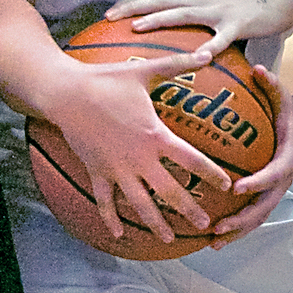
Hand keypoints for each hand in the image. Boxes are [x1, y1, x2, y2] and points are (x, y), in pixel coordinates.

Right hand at [40, 48, 229, 244]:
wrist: (67, 94)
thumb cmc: (107, 80)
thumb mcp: (146, 71)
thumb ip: (179, 64)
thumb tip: (209, 52)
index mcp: (155, 136)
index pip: (191, 159)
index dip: (211, 174)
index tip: (226, 186)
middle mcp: (139, 158)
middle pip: (170, 191)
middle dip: (189, 210)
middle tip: (205, 225)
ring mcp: (116, 169)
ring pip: (140, 204)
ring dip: (156, 223)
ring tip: (170, 239)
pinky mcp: (97, 172)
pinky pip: (105, 201)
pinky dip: (111, 219)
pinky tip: (119, 234)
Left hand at [107, 0, 292, 59]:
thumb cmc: (248, 3)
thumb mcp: (216, 3)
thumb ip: (197, 12)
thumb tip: (177, 27)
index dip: (131, 2)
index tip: (109, 12)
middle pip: (160, 0)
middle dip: (132, 7)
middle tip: (108, 17)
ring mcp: (218, 10)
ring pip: (182, 13)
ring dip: (158, 19)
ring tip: (138, 28)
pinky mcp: (237, 24)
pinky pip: (221, 38)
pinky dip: (209, 47)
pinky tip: (198, 59)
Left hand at [211, 66, 292, 244]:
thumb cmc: (285, 108)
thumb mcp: (281, 93)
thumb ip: (270, 83)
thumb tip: (259, 69)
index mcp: (287, 157)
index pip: (274, 173)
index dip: (258, 182)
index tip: (238, 188)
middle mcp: (282, 179)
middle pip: (265, 206)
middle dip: (242, 220)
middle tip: (219, 227)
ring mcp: (274, 191)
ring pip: (257, 218)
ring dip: (237, 232)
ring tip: (212, 242)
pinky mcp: (264, 196)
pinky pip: (250, 216)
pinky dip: (235, 230)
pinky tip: (211, 239)